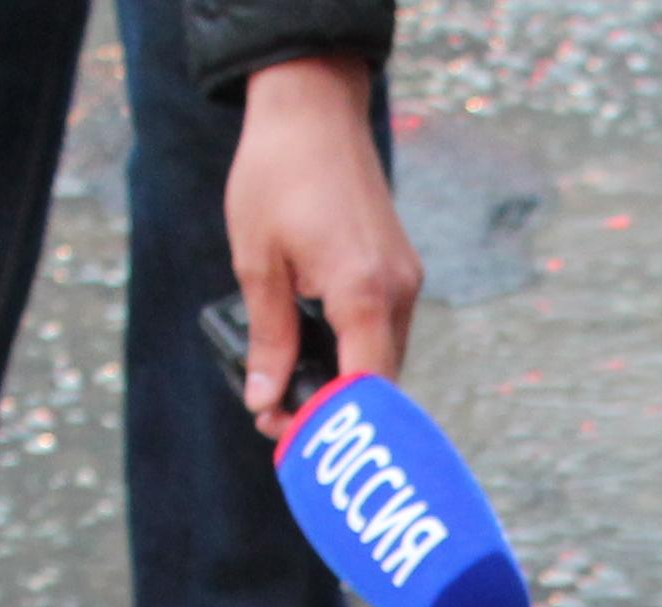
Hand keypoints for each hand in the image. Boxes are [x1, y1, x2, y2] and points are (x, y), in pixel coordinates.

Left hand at [226, 55, 420, 436]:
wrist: (312, 109)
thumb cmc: (278, 174)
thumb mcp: (256, 261)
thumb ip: (267, 337)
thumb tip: (264, 399)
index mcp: (363, 291)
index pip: (366, 390)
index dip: (335, 426)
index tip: (293, 442)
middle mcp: (397, 291)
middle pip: (379, 383)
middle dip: (335, 411)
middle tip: (276, 422)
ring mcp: (405, 280)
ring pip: (383, 360)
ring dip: (344, 384)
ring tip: (287, 391)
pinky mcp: (400, 269)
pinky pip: (383, 331)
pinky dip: (353, 354)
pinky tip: (314, 354)